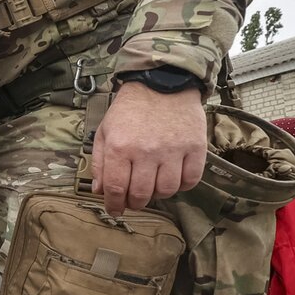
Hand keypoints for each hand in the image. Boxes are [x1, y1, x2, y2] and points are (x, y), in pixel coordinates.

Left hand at [91, 83, 207, 215]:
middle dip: (135, 203)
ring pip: (166, 190)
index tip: (115, 210)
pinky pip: (190, 180)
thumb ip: (100, 162)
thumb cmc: (130, 110)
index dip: (114, 205)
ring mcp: (172, 150)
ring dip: (157, 195)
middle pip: (141, 194)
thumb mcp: (105, 131)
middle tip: (134, 200)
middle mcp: (145, 151)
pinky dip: (182, 186)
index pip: (115, 188)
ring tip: (152, 187)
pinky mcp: (195, 148)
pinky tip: (173, 179)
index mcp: (119, 147)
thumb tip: (99, 190)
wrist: (162, 84)